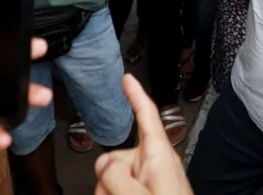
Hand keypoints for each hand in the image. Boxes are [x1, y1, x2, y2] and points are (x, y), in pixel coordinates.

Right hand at [94, 75, 193, 194]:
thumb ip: (116, 175)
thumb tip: (103, 161)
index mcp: (159, 155)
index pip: (147, 115)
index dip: (136, 94)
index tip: (128, 78)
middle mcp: (157, 163)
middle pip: (119, 155)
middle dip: (108, 176)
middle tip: (114, 194)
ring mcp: (155, 178)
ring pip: (118, 175)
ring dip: (111, 190)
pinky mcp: (153, 189)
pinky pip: (125, 186)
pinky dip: (118, 193)